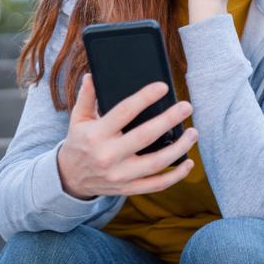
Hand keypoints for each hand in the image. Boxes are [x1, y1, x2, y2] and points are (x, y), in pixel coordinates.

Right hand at [57, 73, 197, 199]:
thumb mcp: (78, 118)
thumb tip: (92, 75)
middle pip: (145, 136)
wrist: (70, 178)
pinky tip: (188, 163)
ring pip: (156, 163)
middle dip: (169, 120)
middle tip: (186, 106)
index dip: (145, 98)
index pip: (124, 112)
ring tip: (193, 132)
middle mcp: (108, 156)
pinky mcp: (128, 188)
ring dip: (179, 148)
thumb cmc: (79, 141)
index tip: (162, 87)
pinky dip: (175, 176)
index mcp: (97, 134)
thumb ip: (86, 96)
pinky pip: (156, 185)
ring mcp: (120, 175)